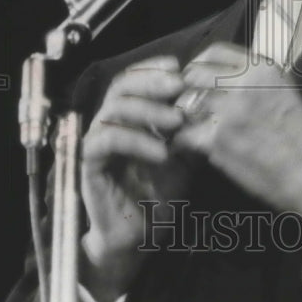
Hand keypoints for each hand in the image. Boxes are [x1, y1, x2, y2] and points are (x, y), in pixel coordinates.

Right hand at [79, 55, 189, 301]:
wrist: (140, 234)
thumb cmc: (160, 191)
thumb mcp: (184, 155)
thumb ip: (191, 129)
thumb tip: (212, 99)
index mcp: (129, 114)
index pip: (135, 77)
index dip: (154, 68)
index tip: (181, 67)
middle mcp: (109, 122)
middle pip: (122, 86)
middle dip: (151, 81)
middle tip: (179, 85)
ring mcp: (97, 140)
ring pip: (115, 109)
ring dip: (148, 110)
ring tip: (177, 121)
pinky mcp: (89, 163)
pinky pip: (108, 140)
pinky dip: (136, 141)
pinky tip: (162, 152)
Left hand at [173, 42, 301, 221]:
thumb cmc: (301, 133)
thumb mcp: (282, 90)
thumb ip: (252, 79)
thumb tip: (218, 77)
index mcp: (261, 68)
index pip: (214, 52)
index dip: (199, 64)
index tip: (196, 77)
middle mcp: (242, 84)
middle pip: (194, 75)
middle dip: (186, 89)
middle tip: (188, 105)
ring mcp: (228, 111)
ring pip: (186, 105)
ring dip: (184, 116)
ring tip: (189, 127)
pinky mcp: (218, 141)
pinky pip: (186, 135)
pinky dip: (184, 141)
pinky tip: (191, 146)